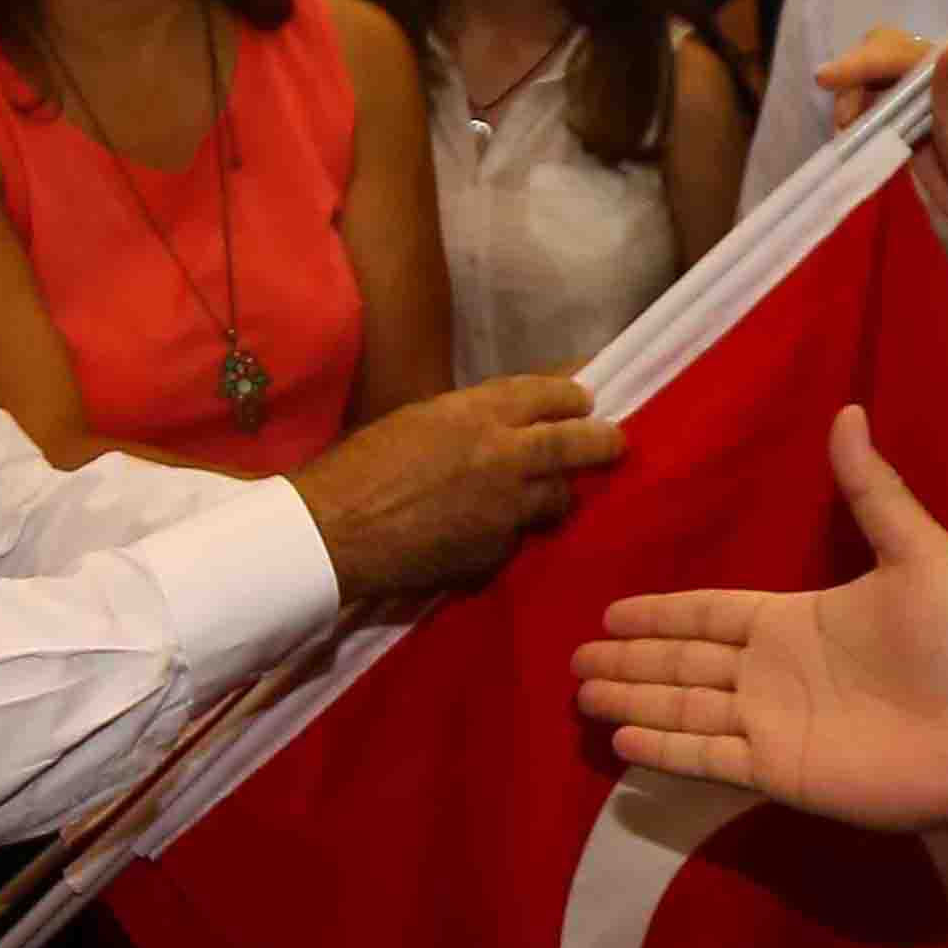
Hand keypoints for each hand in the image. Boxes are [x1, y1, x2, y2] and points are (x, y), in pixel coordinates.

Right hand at [288, 373, 628, 601]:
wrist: (334, 531)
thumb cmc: (359, 466)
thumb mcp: (417, 420)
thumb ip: (467, 420)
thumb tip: (501, 423)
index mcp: (478, 412)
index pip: (550, 395)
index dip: (572, 398)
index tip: (584, 401)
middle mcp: (504, 455)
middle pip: (576, 445)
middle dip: (602, 442)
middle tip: (614, 443)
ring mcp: (505, 509)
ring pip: (558, 499)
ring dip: (557, 494)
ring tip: (552, 494)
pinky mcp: (494, 552)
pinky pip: (518, 538)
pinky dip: (512, 532)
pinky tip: (491, 531)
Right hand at [573, 405, 947, 833]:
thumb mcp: (920, 553)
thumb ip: (874, 492)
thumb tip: (848, 411)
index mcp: (797, 621)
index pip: (710, 615)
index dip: (662, 614)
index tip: (612, 610)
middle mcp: (774, 673)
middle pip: (683, 663)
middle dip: (631, 661)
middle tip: (576, 659)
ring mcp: (774, 725)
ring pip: (684, 708)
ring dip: (634, 701)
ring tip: (583, 694)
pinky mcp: (781, 771)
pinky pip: (709, 757)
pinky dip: (665, 751)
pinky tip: (622, 744)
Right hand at [816, 31, 947, 259]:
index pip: (902, 52)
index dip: (864, 61)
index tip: (828, 79)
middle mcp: (937, 77)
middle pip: (882, 56)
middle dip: (854, 77)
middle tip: (844, 120)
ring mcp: (921, 103)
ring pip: (873, 83)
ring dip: (852, 101)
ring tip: (847, 135)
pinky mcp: (909, 129)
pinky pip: (876, 114)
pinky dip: (858, 123)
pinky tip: (851, 141)